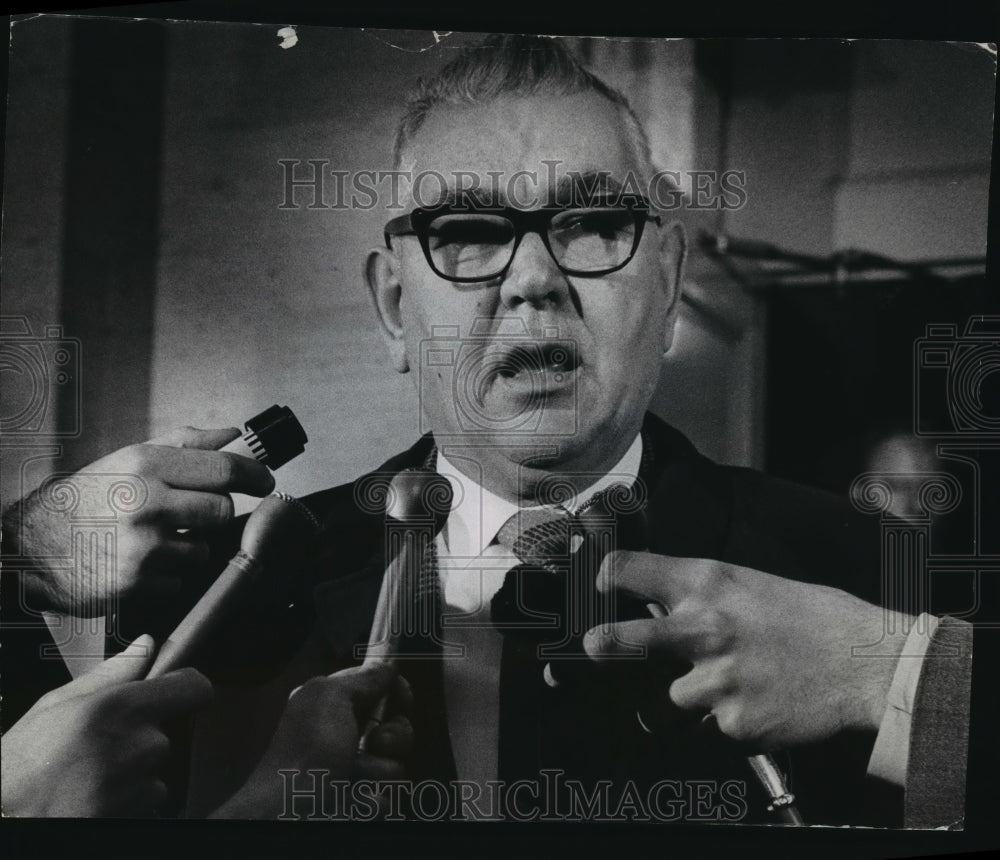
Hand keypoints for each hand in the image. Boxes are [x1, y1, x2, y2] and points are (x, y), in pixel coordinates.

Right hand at [1, 634, 212, 816]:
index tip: (176, 689)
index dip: (186, 687)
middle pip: (167, 731)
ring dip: (134, 769)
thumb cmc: (22, 766)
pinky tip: (95, 795)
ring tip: (91, 774)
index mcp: (120, 708)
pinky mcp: (141, 812)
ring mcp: (142, 783)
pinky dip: (128, 797)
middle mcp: (140, 745)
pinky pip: (148, 797)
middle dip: (142, 735)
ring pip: (156, 766)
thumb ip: (111, 673)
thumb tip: (145, 645)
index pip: (193, 687)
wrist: (4, 821)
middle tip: (102, 744)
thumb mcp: (57, 705)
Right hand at [9, 426, 274, 614]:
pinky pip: (182, 578)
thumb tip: (235, 435)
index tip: (265, 481)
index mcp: (145, 464)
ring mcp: (142, 545)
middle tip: (189, 515)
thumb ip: (186, 444)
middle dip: (212, 513)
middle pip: (222, 509)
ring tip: (156, 539)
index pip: (224, 468)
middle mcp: (145, 502)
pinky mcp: (138, 582)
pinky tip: (143, 563)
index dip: (254, 475)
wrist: (35, 546)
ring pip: (204, 548)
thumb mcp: (130, 458)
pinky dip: (170, 574)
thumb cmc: (89, 499)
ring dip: (190, 547)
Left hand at [210, 663, 412, 818]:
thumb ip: (362, 677)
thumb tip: (387, 664)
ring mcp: (357, 772)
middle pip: (397, 725)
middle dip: (395, 734)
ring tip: (356, 777)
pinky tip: (357, 798)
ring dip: (382, 768)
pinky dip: (378, 796)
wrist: (290, 813)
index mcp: (333, 707)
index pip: (379, 690)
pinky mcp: (365, 802)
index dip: (395, 690)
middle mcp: (346, 737)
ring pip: (398, 761)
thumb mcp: (329, 697)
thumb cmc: (305, 752)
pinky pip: (393, 793)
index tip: (401, 696)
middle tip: (375, 742)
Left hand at [584, 550, 909, 750]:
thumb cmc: (811, 617)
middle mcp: (702, 629)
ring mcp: (714, 681)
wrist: (866, 663)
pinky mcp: (732, 724)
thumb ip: (699, 595)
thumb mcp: (748, 584)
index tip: (601, 585)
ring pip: (669, 700)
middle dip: (601, 643)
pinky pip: (709, 728)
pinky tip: (759, 701)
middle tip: (591, 645)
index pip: (628, 569)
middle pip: (621, 640)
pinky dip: (725, 721)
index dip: (606, 576)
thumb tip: (657, 605)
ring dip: (688, 698)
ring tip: (732, 682)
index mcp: (706, 585)